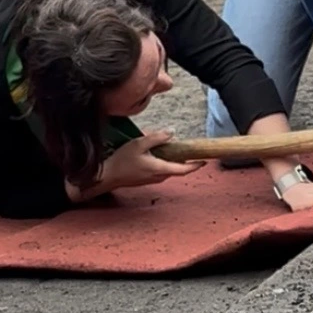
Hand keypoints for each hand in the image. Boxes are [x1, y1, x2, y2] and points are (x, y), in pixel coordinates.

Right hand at [65, 130, 202, 201]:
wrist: (107, 175)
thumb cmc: (122, 160)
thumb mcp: (139, 143)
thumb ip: (156, 137)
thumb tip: (172, 132)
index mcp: (160, 168)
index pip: (183, 170)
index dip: (195, 165)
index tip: (205, 160)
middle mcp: (159, 177)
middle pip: (177, 168)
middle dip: (182, 158)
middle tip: (183, 145)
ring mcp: (152, 179)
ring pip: (168, 168)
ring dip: (170, 159)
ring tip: (165, 145)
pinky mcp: (146, 179)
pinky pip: (160, 169)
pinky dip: (162, 161)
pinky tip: (153, 152)